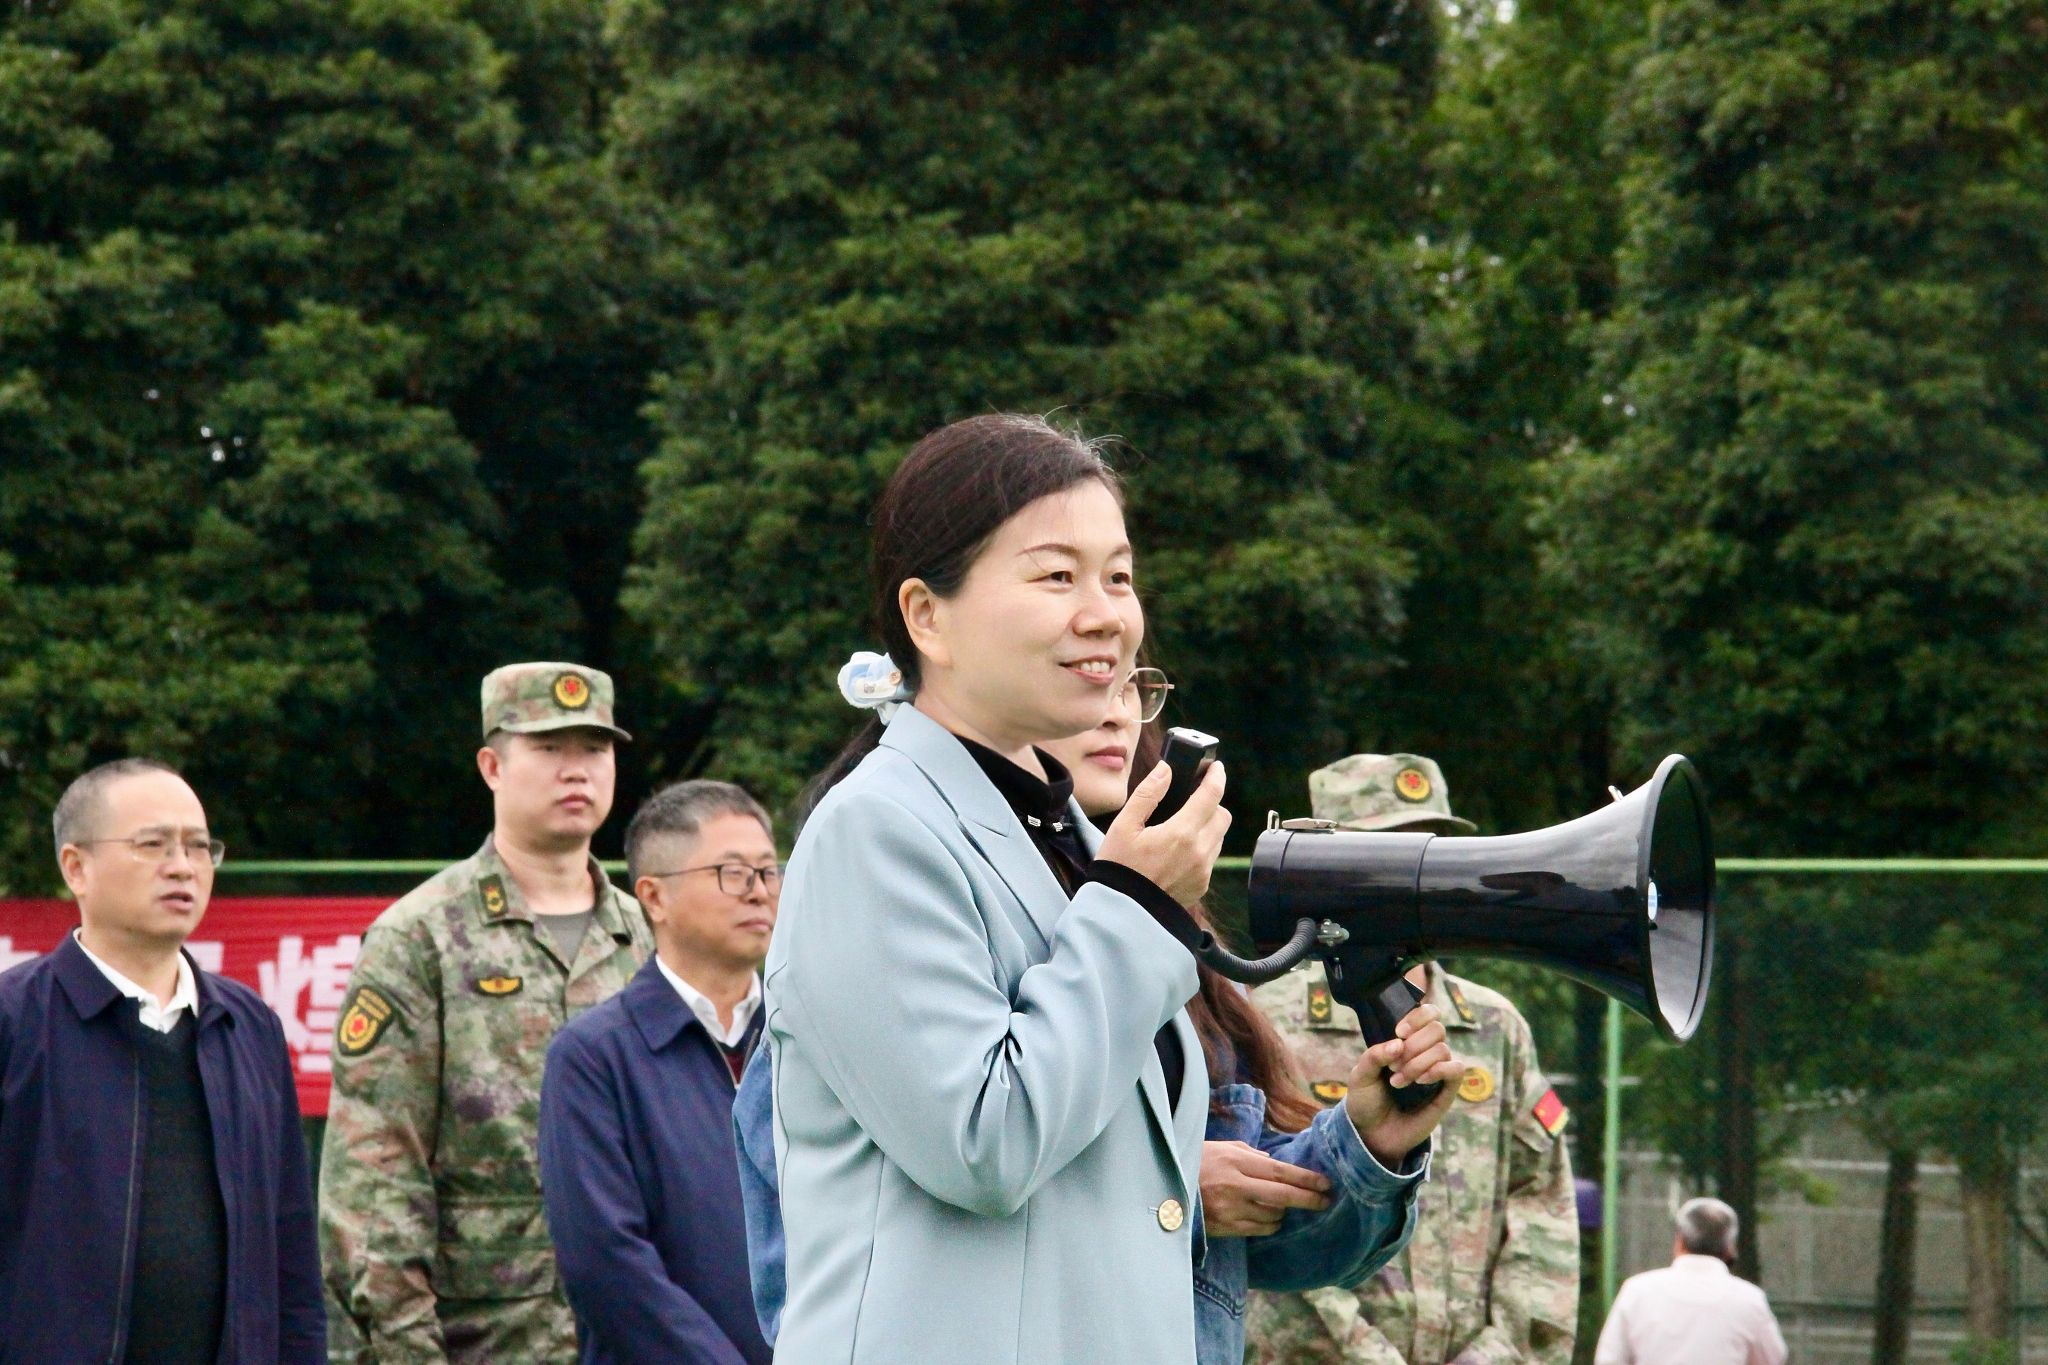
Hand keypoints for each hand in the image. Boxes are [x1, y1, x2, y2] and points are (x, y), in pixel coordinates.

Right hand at [1096, 759, 1230, 906]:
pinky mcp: (1202, 885)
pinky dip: (1202, 848)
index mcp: (1181, 832)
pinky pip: (1211, 858)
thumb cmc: (1119, 867)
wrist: (1122, 911)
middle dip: (1212, 803)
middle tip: (1193, 799)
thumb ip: (1148, 793)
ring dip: (1208, 826)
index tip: (1216, 767)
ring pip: (1219, 837)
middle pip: (1222, 815)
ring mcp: (1203, 871)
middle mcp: (1200, 852)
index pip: (1212, 795)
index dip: (1216, 776)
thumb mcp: (1124, 825)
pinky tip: (1179, 851)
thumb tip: (1166, 770)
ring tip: (1182, 827)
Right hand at [1198, 1140, 1331, 1236]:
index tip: (1325, 1182)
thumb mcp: (1220, 1148)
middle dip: (1309, 1199)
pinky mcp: (1225, 1227)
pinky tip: (1269, 1217)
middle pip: (1283, 1195)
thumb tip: (1275, 1162)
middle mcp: (1235, 1185)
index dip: (1306, 1178)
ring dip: (1284, 1211)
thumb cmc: (1194, 1162)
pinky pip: (1260, 1229)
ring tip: (1284, 1205)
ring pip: (1273, 1215)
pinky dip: (1270, 1224)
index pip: (1280, 1171)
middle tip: (1325, 1200)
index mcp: (1234, 1160)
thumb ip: (1250, 1153)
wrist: (1164, 1188)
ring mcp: (1230, 1209)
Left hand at [1343, 1002, 1463, 1167]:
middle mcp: (1425, 1051)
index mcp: (1406, 1040)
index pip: (1427, 1013)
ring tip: (1398, 1081)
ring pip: (1442, 1049)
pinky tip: (1421, 1081)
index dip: (1417, 1017)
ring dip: (1418, 1063)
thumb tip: (1398, 1043)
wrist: (1372, 1134)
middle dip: (1414, 1046)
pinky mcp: (1447, 1090)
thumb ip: (1374, 1055)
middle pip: (1437, 1028)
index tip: (1399, 1033)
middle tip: (1393, 1066)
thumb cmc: (1366, 1100)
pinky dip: (1440, 1070)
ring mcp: (1437, 1070)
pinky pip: (1457, 1069)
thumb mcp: (1360, 1075)